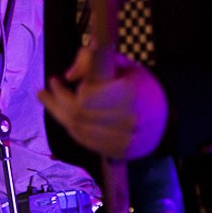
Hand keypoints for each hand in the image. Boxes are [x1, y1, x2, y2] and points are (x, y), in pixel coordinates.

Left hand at [37, 50, 166, 159]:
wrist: (166, 118)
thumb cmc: (140, 86)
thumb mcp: (122, 64)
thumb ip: (93, 60)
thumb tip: (68, 75)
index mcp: (131, 94)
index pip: (86, 98)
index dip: (67, 92)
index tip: (56, 80)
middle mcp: (128, 120)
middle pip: (78, 115)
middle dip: (56, 102)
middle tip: (44, 91)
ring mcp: (124, 140)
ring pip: (78, 130)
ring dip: (59, 114)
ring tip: (48, 100)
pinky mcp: (119, 152)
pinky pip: (85, 141)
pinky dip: (71, 128)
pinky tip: (64, 116)